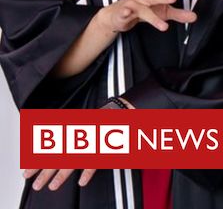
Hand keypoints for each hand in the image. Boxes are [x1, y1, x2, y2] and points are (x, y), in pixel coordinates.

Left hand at [20, 98, 134, 189]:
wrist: (119, 111)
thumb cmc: (101, 121)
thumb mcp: (79, 125)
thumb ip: (68, 136)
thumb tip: (54, 145)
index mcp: (70, 133)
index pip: (49, 149)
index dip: (37, 161)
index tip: (27, 172)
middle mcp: (77, 138)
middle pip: (57, 157)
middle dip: (44, 172)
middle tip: (35, 185)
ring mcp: (88, 142)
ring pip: (72, 161)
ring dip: (61, 175)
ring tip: (52, 187)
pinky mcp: (102, 146)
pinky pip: (94, 160)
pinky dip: (88, 172)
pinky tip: (82, 182)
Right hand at [97, 0, 196, 32]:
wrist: (117, 15)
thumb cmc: (141, 10)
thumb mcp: (162, 12)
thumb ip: (178, 14)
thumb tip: (193, 16)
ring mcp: (132, 5)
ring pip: (142, 9)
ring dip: (152, 17)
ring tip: (163, 26)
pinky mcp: (122, 13)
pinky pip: (124, 12)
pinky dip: (125, 12)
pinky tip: (128, 13)